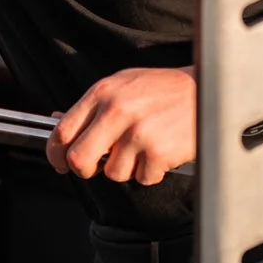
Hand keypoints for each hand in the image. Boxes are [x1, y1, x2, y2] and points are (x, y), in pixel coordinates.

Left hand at [47, 67, 196, 185]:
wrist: (206, 89)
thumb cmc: (163, 89)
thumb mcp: (122, 84)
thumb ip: (92, 106)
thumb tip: (57, 120)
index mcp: (103, 93)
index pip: (63, 131)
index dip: (56, 153)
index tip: (60, 161)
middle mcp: (117, 111)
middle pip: (79, 159)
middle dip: (84, 169)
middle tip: (96, 165)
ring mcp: (138, 133)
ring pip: (113, 173)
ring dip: (126, 167)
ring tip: (142, 146)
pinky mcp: (158, 152)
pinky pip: (142, 178)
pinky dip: (150, 171)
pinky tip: (160, 150)